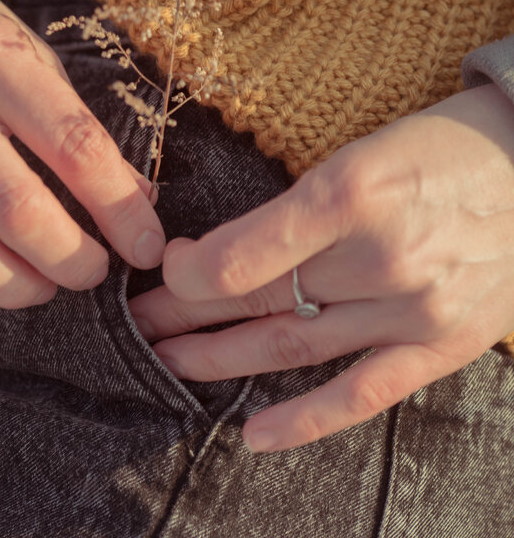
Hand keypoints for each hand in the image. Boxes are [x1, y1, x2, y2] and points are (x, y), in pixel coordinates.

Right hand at [0, 0, 164, 310]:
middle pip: (12, 209)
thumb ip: (74, 122)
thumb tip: (135, 199)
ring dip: (11, 285)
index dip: (119, 210)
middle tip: (95, 273)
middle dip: (70, 259)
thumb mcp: (25, 48)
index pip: (72, 146)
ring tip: (42, 285)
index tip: (147, 247)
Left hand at [128, 84, 513, 450]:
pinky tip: (252, 432)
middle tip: (139, 320)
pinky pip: (364, 394)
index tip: (167, 264)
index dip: (190, 269)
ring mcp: (413, 308)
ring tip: (168, 359)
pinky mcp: (442, 344)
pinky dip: (306, 419)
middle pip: (259, 299)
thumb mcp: (358, 151)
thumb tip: (227, 246)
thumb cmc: (440, 148)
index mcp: (349, 192)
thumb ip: (297, 203)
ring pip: (293, 345)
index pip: (242, 255)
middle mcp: (379, 255)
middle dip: (187, 312)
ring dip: (222, 356)